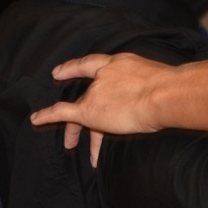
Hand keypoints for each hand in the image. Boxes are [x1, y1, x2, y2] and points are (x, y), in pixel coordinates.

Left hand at [29, 53, 173, 166]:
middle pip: (86, 91)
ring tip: (70, 144)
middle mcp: (105, 74)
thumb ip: (147, 84)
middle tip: (74, 120)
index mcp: (121, 63)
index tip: (59, 72)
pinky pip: (63, 113)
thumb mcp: (157, 78)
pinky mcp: (90, 110)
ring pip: (79, 109)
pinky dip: (48, 115)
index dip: (74, 67)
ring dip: (74, 127)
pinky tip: (36, 119)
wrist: (164, 95)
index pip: (93, 63)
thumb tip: (156, 93)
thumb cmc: (170, 89)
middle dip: (79, 106)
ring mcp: (96, 91)